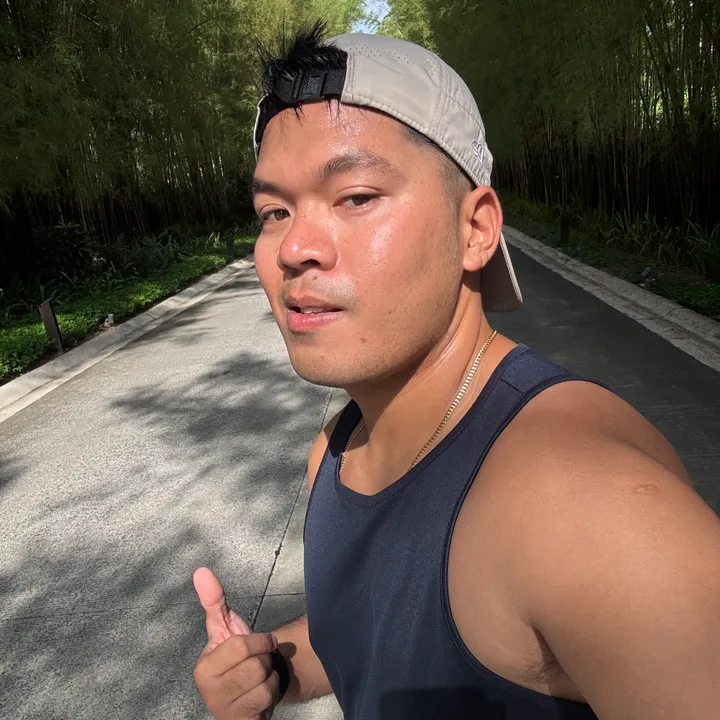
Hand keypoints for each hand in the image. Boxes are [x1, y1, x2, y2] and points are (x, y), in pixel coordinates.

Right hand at [193, 567, 279, 719]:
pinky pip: (267, 701)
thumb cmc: (237, 659)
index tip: (263, 641)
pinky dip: (272, 693)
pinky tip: (263, 693)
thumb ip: (215, 602)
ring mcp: (225, 712)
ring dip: (270, 676)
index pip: (239, 646)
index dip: (260, 640)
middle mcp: (210, 694)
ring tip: (260, 677)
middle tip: (259, 662)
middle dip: (265, 659)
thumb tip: (201, 571)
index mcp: (204, 669)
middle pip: (255, 665)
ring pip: (264, 683)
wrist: (250, 694)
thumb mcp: (226, 629)